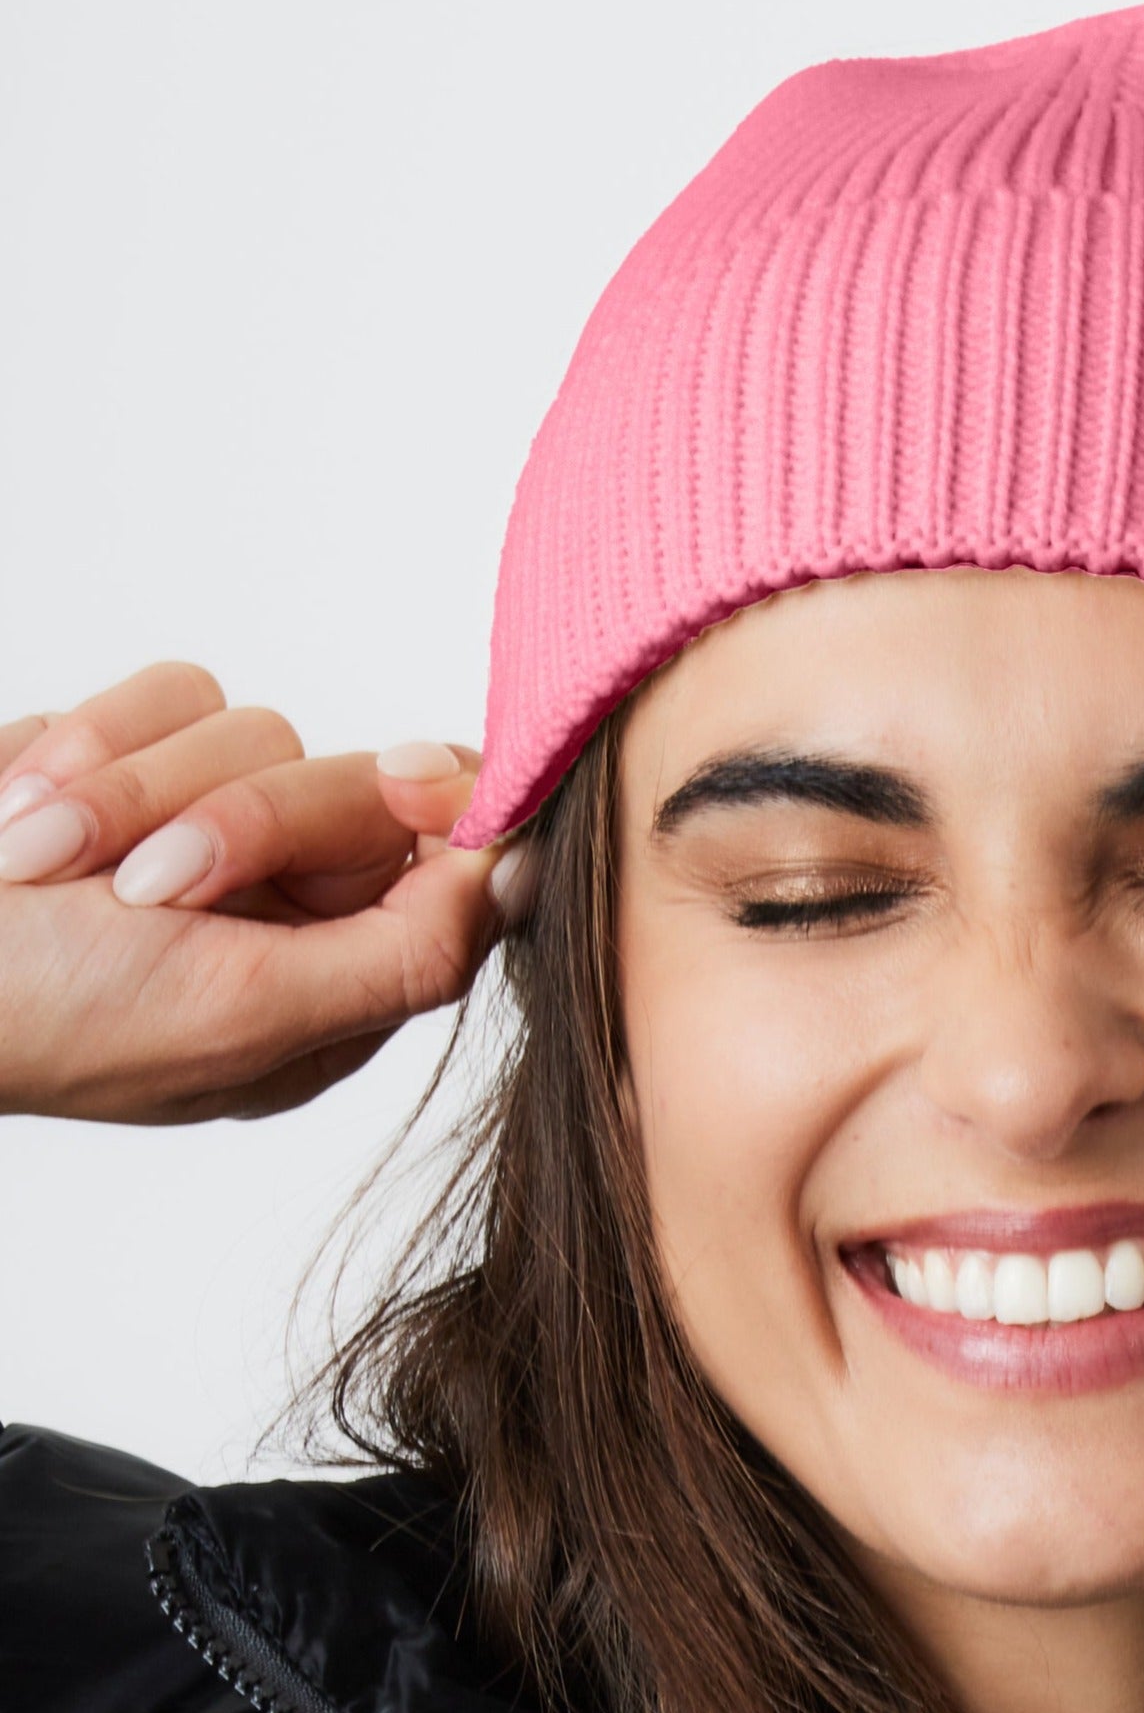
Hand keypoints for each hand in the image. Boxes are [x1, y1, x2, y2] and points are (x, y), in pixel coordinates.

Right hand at [0, 664, 507, 1121]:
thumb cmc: (44, 1020)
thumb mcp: (246, 1015)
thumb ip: (402, 954)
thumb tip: (524, 879)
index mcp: (325, 990)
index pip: (449, 868)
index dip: (443, 810)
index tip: (408, 777)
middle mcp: (276, 907)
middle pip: (357, 785)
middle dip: (241, 817)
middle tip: (148, 888)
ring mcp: (192, 828)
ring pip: (252, 728)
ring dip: (132, 792)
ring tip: (44, 866)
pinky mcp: (118, 759)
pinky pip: (167, 693)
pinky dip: (84, 747)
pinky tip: (19, 822)